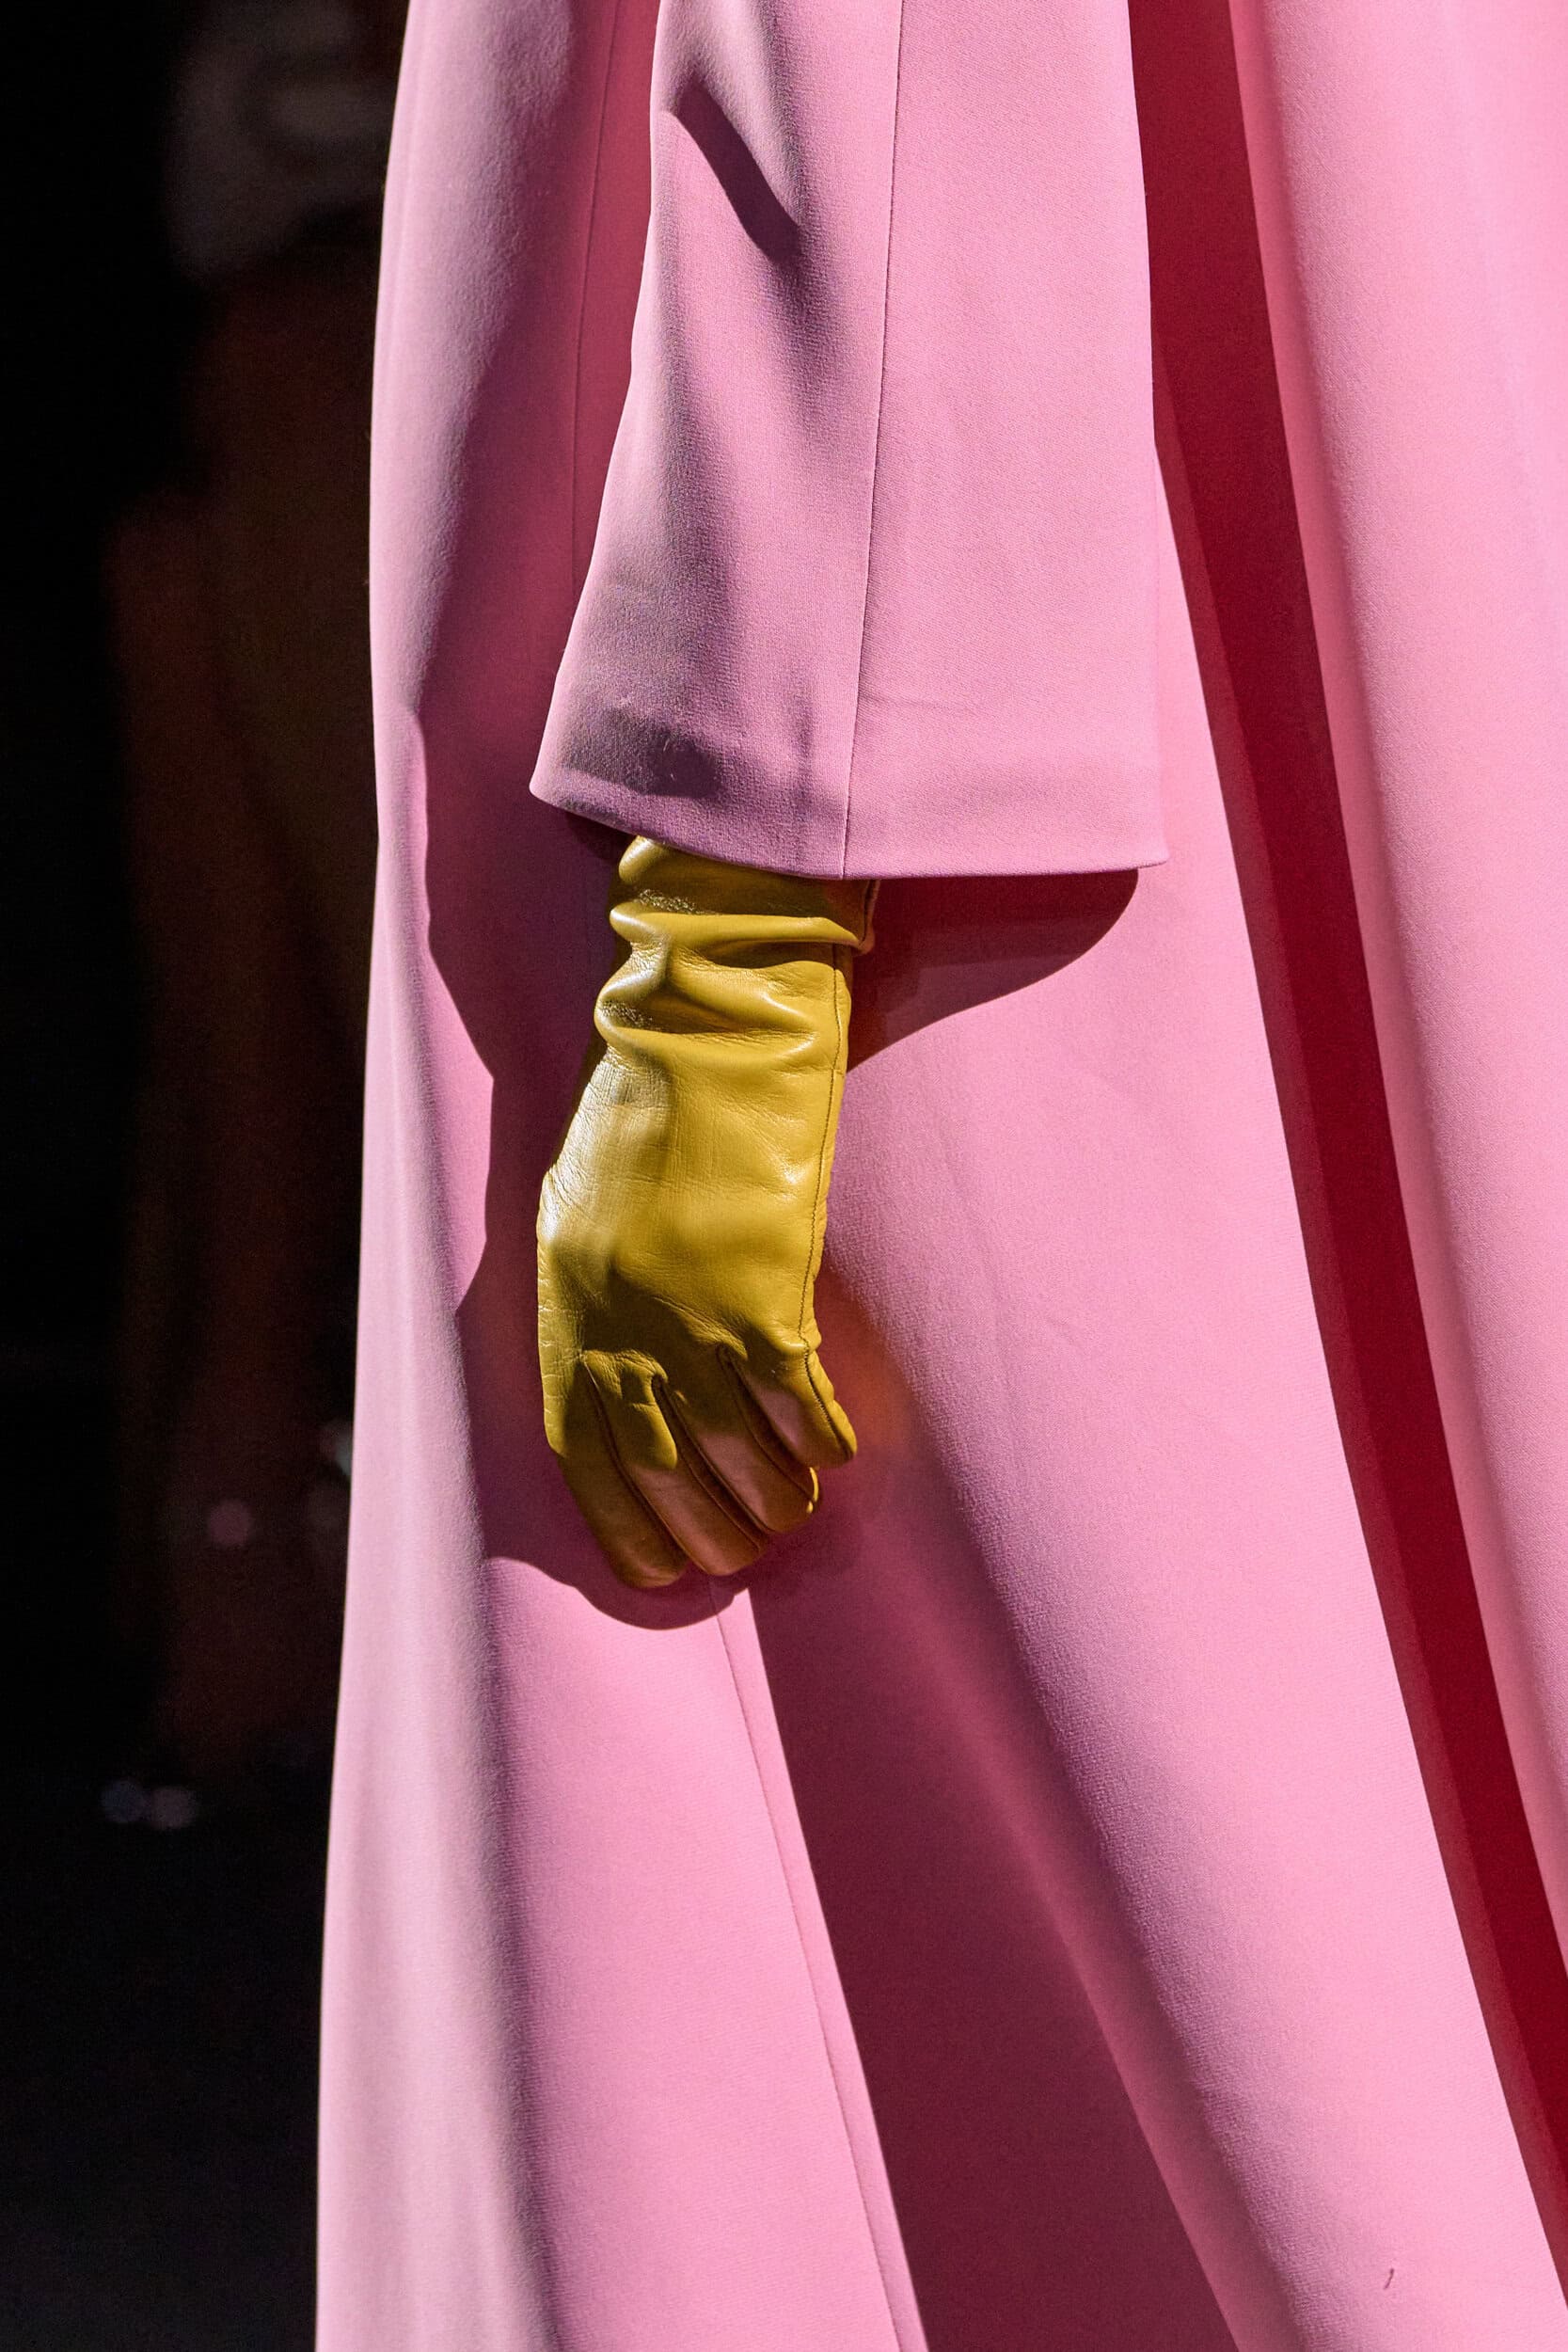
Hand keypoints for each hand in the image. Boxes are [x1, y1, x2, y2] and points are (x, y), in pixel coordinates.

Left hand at [538, 836, 871, 1587]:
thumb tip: (624, 1361)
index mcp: (566, 1297)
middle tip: (742, 1554)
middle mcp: (617, 1316)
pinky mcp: (761, 1281)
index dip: (622, 1520)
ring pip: (731, 1446)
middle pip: (659, 1464)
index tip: (657, 1569)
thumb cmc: (644, 1097)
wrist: (703, 1017)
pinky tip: (833, 1460)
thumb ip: (594, 1284)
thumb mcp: (581, 1199)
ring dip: (767, 1497)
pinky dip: (816, 1439)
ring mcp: (687, 1305)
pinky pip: (793, 1397)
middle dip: (702, 1527)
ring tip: (793, 1519)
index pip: (582, 1447)